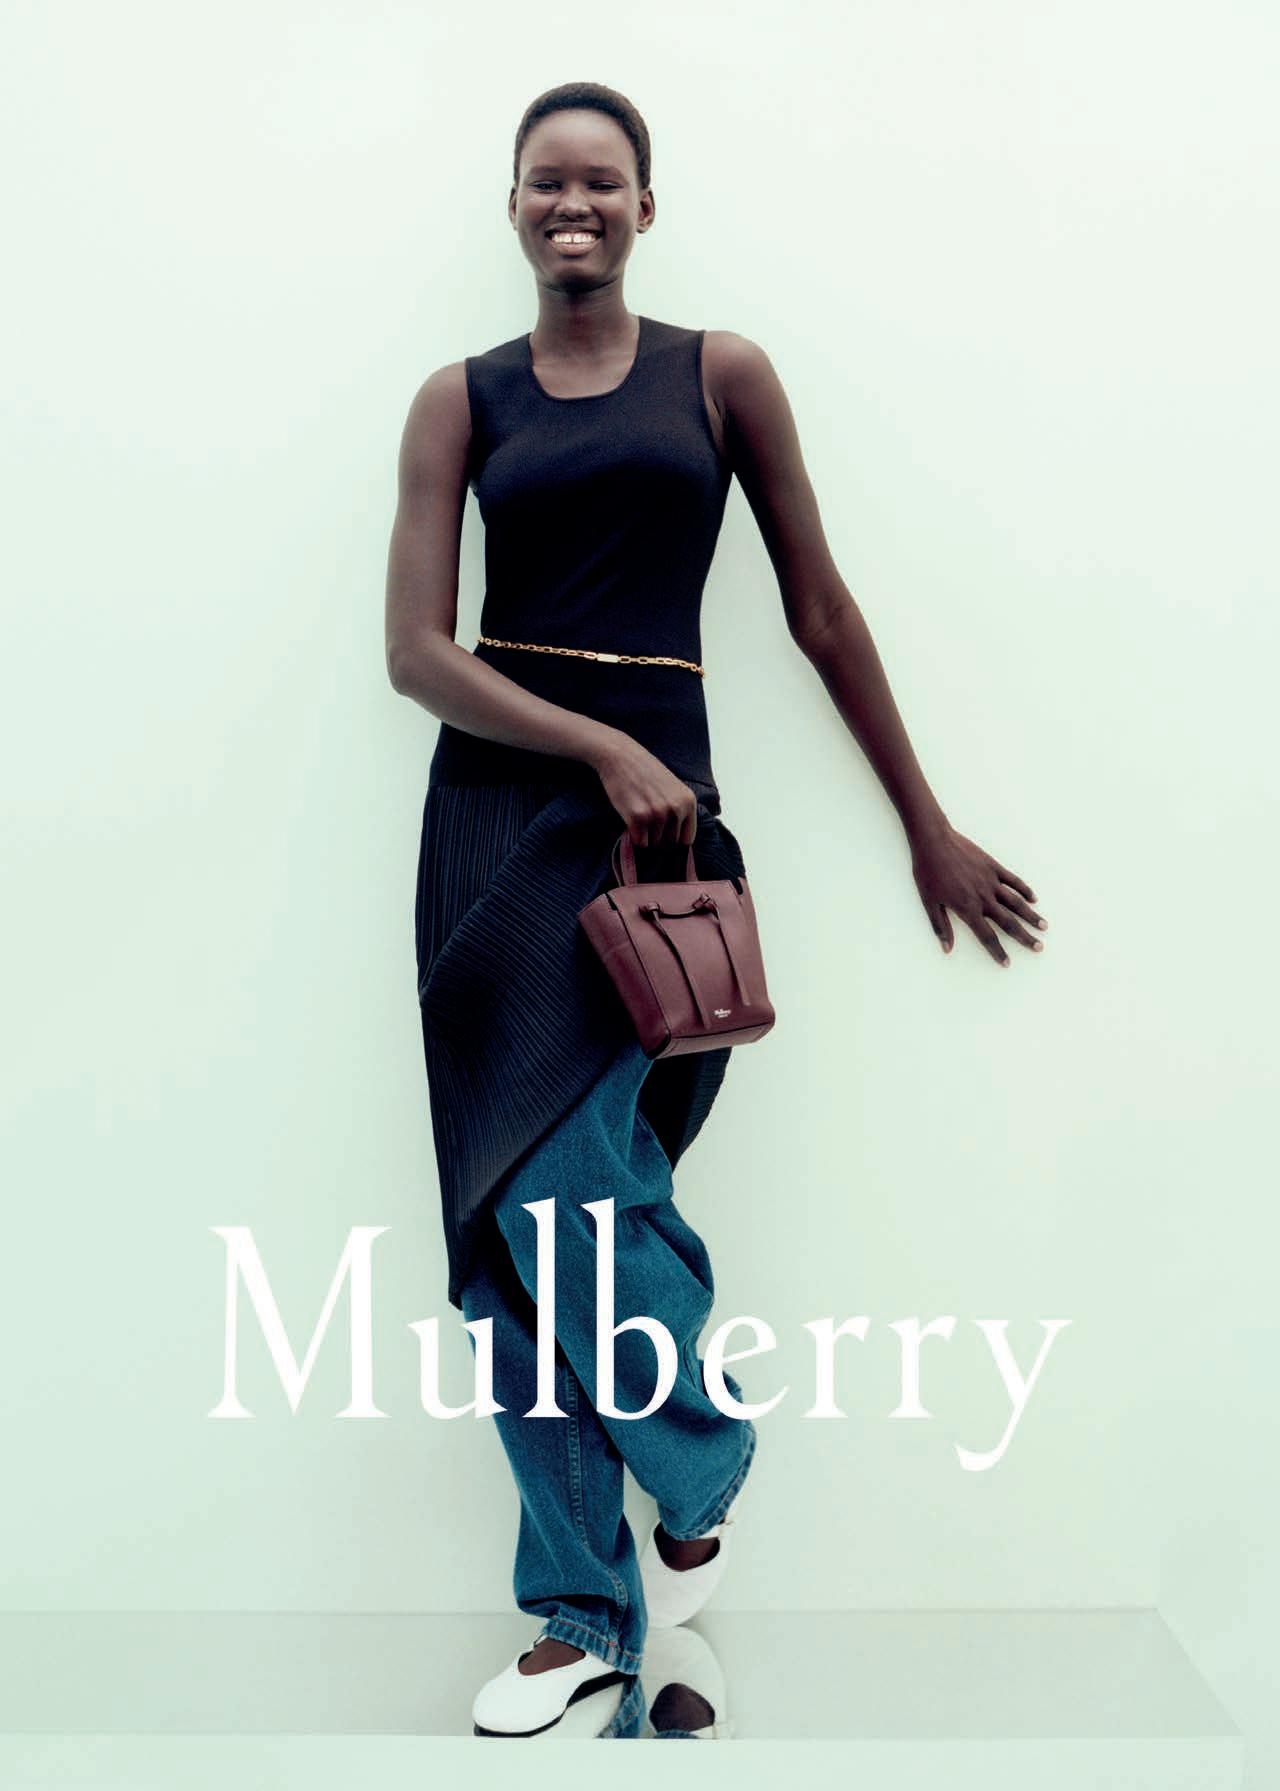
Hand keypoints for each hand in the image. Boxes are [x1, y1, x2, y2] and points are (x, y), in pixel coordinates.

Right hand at [590, 732, 698, 847]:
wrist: (621, 757)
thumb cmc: (645, 771)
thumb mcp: (673, 788)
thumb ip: (678, 810)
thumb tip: (677, 840)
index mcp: (688, 802)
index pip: (687, 838)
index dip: (674, 840)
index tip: (664, 837)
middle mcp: (676, 809)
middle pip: (669, 843)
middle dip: (658, 837)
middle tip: (647, 821)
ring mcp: (657, 814)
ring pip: (653, 843)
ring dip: (645, 835)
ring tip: (638, 814)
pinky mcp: (637, 818)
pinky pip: (639, 842)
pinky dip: (634, 836)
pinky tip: (630, 819)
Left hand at [909, 819, 1046, 966]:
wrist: (933, 842)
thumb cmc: (928, 873)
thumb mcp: (929, 903)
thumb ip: (941, 926)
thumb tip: (947, 948)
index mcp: (967, 909)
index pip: (987, 936)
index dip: (997, 951)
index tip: (1007, 963)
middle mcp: (983, 898)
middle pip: (1009, 922)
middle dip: (1024, 937)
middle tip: (1039, 947)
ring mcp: (991, 881)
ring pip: (1016, 902)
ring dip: (1031, 915)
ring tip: (1044, 926)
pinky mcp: (993, 866)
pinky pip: (1013, 880)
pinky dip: (1025, 890)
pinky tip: (1034, 899)